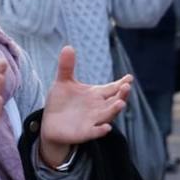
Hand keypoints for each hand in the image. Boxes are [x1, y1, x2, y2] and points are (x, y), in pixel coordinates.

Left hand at [39, 47, 132, 167]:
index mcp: (96, 94)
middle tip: (126, 87)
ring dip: (114, 110)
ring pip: (108, 115)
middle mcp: (98, 107)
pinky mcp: (84, 132)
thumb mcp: (63, 82)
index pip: (112, 88)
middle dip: (121, 95)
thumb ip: (67, 66)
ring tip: (120, 103)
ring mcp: (93, 120)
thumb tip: (68, 46)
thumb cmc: (61, 102)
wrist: (50, 123)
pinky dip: (101, 130)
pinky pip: (95, 132)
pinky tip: (106, 128)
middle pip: (114, 100)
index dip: (121, 83)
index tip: (129, 78)